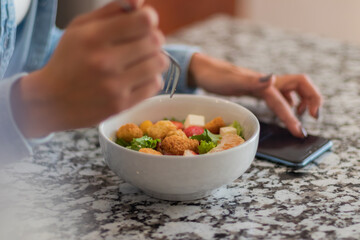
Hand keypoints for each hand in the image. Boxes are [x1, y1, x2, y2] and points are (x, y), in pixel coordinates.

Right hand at [11, 1, 168, 137]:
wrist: (52, 101)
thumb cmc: (69, 60)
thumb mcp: (81, 28)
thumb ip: (112, 10)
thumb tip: (140, 2)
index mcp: (94, 38)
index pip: (144, 21)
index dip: (149, 18)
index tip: (143, 23)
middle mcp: (105, 62)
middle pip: (155, 41)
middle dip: (153, 38)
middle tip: (143, 42)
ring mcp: (114, 86)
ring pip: (160, 63)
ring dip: (155, 58)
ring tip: (142, 60)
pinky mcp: (122, 105)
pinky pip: (156, 84)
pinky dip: (152, 78)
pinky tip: (139, 77)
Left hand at [189, 53, 321, 137]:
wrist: (204, 70)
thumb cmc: (216, 76)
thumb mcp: (232, 81)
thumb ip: (252, 81)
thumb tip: (274, 79)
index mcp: (264, 83)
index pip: (286, 100)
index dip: (294, 117)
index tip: (300, 132)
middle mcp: (268, 83)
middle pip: (301, 85)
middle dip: (313, 99)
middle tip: (314, 118)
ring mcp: (263, 85)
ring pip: (292, 90)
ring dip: (304, 100)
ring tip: (304, 115)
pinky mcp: (258, 88)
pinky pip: (280, 94)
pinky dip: (289, 102)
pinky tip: (287, 109)